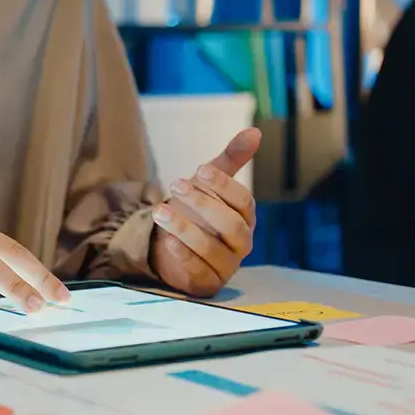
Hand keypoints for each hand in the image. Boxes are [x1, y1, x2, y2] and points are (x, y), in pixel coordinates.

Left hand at [151, 128, 259, 296]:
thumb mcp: (209, 186)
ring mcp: (225, 265)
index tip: (199, 169)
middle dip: (204, 204)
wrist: (171, 247)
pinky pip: (198, 270)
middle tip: (177, 184)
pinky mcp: (206, 282)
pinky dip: (183, 255)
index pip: (244, 201)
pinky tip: (167, 241)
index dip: (223, 184)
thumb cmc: (196, 214)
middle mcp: (240, 242)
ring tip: (160, 211)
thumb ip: (230, 161)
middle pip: (231, 225)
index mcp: (245, 217)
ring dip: (185, 228)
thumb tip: (255, 132)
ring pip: (212, 248)